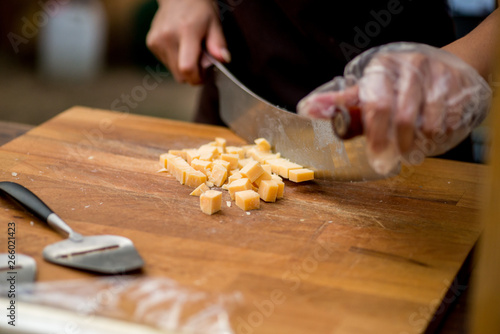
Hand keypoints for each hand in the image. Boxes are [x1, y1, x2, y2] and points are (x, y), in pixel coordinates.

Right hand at [146, 0, 230, 83]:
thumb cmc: (199, 8)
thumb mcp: (215, 23)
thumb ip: (218, 43)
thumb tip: (224, 59)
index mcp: (186, 32)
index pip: (187, 68)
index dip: (197, 78)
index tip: (205, 74)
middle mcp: (168, 37)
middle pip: (180, 74)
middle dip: (193, 74)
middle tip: (201, 60)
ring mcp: (157, 40)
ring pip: (173, 70)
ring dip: (183, 66)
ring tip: (190, 49)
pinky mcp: (151, 43)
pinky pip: (166, 62)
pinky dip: (175, 59)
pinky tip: (180, 45)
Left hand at [298, 42, 490, 174]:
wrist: (442, 66)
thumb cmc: (396, 83)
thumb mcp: (367, 88)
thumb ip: (341, 102)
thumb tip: (306, 109)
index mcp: (381, 67)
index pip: (376, 104)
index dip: (374, 135)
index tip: (375, 157)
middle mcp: (410, 66)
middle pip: (402, 117)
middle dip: (395, 145)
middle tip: (390, 161)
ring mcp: (438, 75)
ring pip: (428, 124)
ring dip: (417, 144)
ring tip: (410, 149)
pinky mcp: (460, 85)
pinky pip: (449, 123)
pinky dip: (438, 137)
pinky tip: (430, 135)